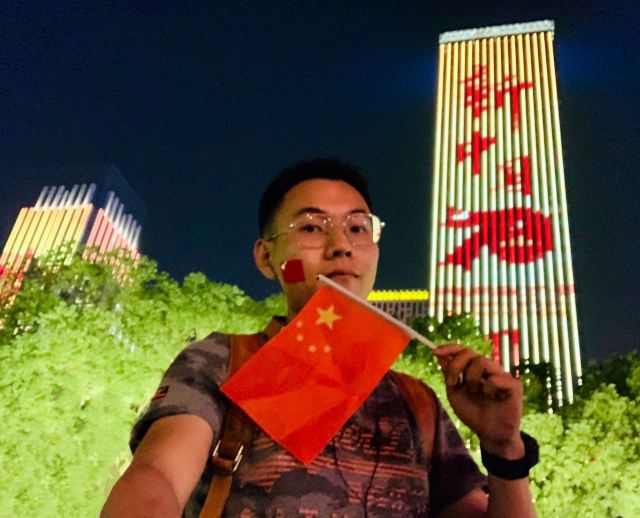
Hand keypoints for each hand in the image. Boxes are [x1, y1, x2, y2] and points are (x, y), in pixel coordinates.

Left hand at [433, 344, 524, 458]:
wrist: (490, 434)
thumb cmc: (473, 413)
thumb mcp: (455, 393)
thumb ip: (449, 374)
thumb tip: (439, 354)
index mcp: (475, 369)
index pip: (463, 350)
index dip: (450, 348)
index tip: (435, 352)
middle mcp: (489, 368)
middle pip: (469, 352)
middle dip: (456, 365)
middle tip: (452, 383)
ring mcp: (502, 375)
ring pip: (482, 362)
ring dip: (472, 379)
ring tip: (475, 393)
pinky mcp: (514, 385)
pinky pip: (495, 378)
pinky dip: (488, 389)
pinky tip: (493, 398)